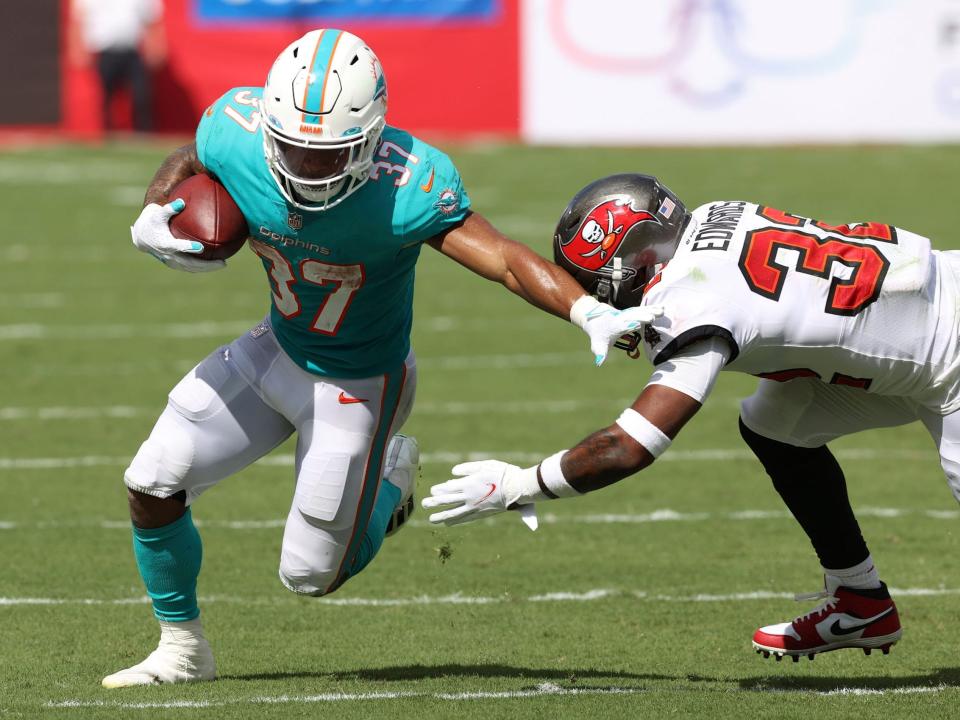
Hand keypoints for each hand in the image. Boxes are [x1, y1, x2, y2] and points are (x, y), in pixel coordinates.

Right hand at [130, 199, 225, 272]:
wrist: (143, 236)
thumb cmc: (153, 221)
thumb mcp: (158, 213)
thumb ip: (169, 208)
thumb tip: (181, 201)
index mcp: (164, 243)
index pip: (178, 247)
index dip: (188, 247)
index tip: (200, 247)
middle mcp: (168, 255)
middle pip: (189, 263)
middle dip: (206, 265)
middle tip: (223, 262)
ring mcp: (171, 261)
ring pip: (191, 268)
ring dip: (206, 268)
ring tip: (222, 264)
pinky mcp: (174, 264)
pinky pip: (190, 267)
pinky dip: (202, 267)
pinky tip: (215, 262)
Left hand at [422, 460, 537, 529]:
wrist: (517, 488)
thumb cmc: (502, 473)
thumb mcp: (485, 464)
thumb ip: (467, 468)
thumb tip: (453, 473)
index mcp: (469, 484)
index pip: (449, 488)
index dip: (439, 490)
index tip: (433, 490)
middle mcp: (469, 497)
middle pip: (447, 501)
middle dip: (434, 503)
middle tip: (424, 504)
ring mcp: (474, 507)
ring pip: (454, 513)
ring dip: (441, 515)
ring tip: (431, 519)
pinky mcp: (481, 514)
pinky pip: (464, 518)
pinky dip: (455, 520)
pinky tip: (447, 523)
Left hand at [577, 298, 663, 365]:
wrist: (593, 316)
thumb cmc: (598, 334)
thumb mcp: (598, 344)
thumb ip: (600, 353)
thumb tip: (599, 363)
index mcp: (614, 326)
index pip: (622, 326)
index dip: (629, 325)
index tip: (637, 324)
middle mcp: (621, 318)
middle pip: (632, 316)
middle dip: (642, 316)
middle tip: (652, 318)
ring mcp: (626, 313)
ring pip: (639, 311)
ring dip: (650, 311)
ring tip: (662, 311)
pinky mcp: (630, 311)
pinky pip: (642, 309)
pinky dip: (652, 308)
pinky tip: (662, 307)